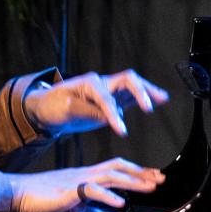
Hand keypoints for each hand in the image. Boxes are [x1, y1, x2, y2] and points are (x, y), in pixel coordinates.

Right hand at [8, 157, 164, 211]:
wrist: (17, 192)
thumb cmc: (41, 197)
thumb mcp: (71, 204)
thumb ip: (89, 209)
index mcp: (84, 175)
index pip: (115, 168)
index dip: (135, 171)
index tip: (152, 176)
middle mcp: (84, 173)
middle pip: (118, 167)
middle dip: (140, 172)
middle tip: (160, 178)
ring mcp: (77, 180)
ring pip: (110, 176)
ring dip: (132, 181)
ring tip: (150, 187)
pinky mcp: (69, 191)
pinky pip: (91, 191)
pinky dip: (108, 196)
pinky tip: (120, 203)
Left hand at [24, 69, 168, 136]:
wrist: (47, 106)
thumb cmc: (53, 106)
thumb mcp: (65, 109)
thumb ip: (86, 111)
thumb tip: (106, 117)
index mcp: (89, 83)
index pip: (106, 98)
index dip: (114, 114)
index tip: (121, 131)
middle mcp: (101, 82)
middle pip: (126, 80)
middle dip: (139, 92)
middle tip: (148, 108)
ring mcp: (108, 89)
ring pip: (132, 86)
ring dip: (147, 91)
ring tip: (163, 98)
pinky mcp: (112, 99)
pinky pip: (131, 96)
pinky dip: (144, 97)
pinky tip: (158, 100)